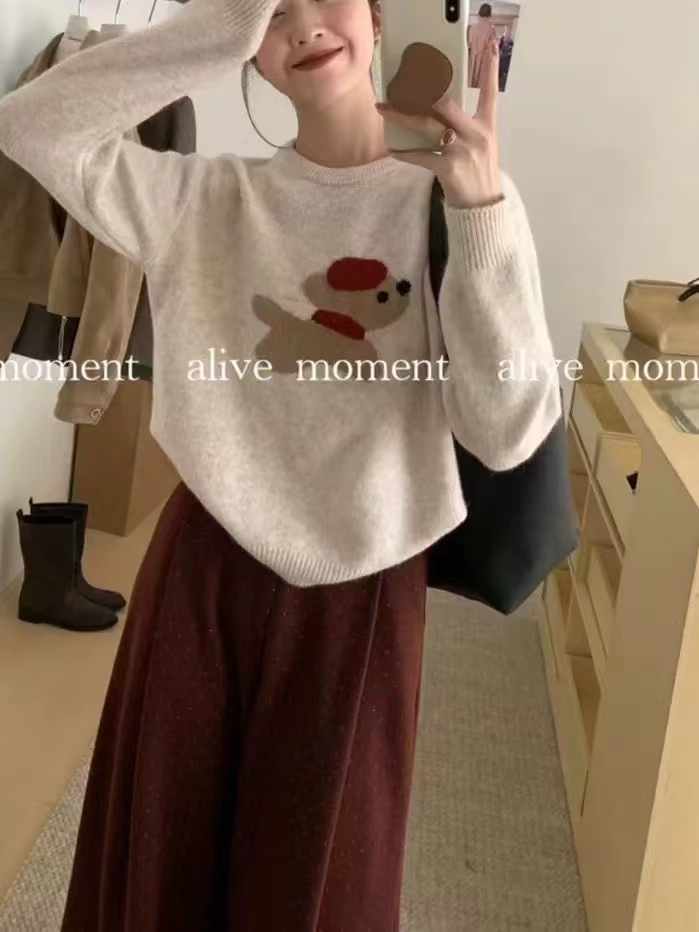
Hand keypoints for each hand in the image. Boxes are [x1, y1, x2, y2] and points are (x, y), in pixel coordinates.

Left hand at [376, 36, 502, 209]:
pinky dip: (405, 153)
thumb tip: (440, 112)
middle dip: (421, 90)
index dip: (490, 69)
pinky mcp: (449, 168)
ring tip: (383, 108)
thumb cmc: (478, 176)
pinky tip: (393, 150)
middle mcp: (475, 134)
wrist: (483, 207)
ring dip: (402, 115)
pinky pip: (421, 156)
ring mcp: (462, 150)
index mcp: (487, 127)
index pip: (491, 93)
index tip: (488, 47)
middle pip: (446, 103)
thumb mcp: (482, 148)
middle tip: (402, 81)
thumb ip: (467, 128)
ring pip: (427, 125)